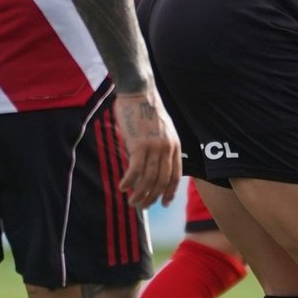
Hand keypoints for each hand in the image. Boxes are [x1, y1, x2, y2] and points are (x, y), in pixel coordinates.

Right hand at [114, 88, 180, 209]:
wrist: (139, 91)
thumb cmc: (147, 109)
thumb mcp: (162, 129)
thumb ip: (161, 147)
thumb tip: (151, 165)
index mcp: (175, 145)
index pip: (175, 175)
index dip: (170, 192)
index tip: (163, 204)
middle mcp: (167, 148)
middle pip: (161, 181)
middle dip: (152, 198)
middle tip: (142, 206)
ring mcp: (154, 147)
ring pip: (148, 179)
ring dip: (140, 194)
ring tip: (132, 202)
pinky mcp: (139, 145)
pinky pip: (134, 170)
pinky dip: (129, 182)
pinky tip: (122, 187)